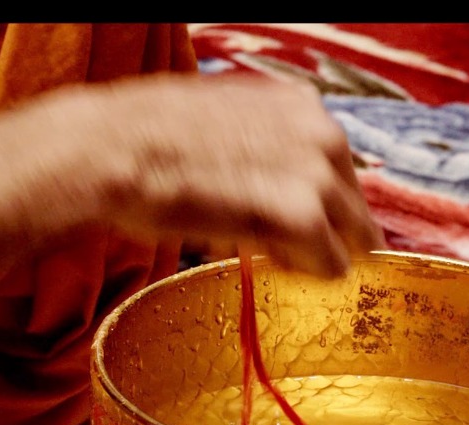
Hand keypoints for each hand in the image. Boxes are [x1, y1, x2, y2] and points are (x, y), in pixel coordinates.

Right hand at [16, 72, 385, 277]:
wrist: (113, 149)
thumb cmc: (148, 137)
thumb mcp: (219, 120)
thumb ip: (260, 143)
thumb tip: (270, 175)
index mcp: (301, 105)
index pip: (338, 167)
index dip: (318, 202)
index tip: (293, 222)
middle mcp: (321, 133)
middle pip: (354, 205)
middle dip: (329, 233)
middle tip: (290, 252)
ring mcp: (317, 175)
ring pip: (351, 239)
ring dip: (317, 256)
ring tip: (272, 258)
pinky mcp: (304, 217)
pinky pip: (332, 265)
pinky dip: (306, 275)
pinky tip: (272, 266)